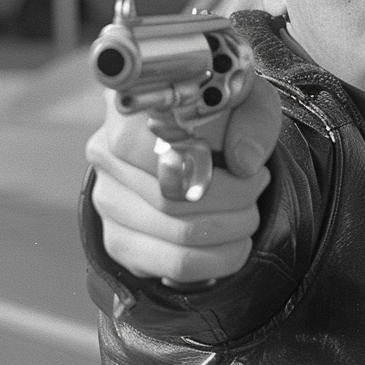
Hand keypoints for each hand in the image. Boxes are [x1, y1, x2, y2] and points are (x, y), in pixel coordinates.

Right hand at [85, 76, 281, 282]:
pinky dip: (217, 261)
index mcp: (128, 115)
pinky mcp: (117, 240)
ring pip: (178, 241)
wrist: (192, 129)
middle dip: (236, 207)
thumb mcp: (248, 98)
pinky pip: (173, 266)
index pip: (168, 162)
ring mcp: (107, 202)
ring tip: (250, 215)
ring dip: (231, 235)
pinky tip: (233, 242)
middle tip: (259, 194)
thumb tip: (245, 165)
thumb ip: (254, 120)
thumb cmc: (219, 111)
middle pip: (175, 205)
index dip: (223, 179)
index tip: (256, 175)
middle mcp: (106, 158)